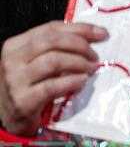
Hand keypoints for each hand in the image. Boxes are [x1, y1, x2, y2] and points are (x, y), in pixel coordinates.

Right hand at [0, 21, 106, 135]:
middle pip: (52, 41)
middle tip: (95, 56)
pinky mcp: (22, 101)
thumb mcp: (37, 63)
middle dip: (80, 46)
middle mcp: (12, 60)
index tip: (102, 34)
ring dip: (78, 63)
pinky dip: (71, 82)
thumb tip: (94, 37)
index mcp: (16, 45)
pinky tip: (82, 82)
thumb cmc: (30, 87)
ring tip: (91, 69)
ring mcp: (14, 80)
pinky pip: (51, 87)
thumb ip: (58, 49)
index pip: (51, 28)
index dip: (80, 29)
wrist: (11, 118)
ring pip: (52, 61)